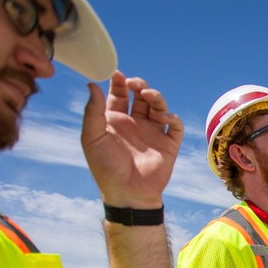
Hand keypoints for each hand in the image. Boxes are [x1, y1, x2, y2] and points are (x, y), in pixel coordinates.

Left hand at [81, 71, 183, 208]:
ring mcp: (153, 133)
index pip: (119, 95)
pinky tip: (163, 117)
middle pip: (140, 96)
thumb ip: (92, 111)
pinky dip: (172, 117)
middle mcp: (135, 124)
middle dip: (139, 85)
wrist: (128, 193)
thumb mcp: (92, 137)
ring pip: (158, 106)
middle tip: (135, 84)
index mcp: (115, 122)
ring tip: (148, 95)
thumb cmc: (106, 167)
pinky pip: (175, 126)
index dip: (119, 83)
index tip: (117, 74)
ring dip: (155, 97)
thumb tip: (92, 85)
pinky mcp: (168, 144)